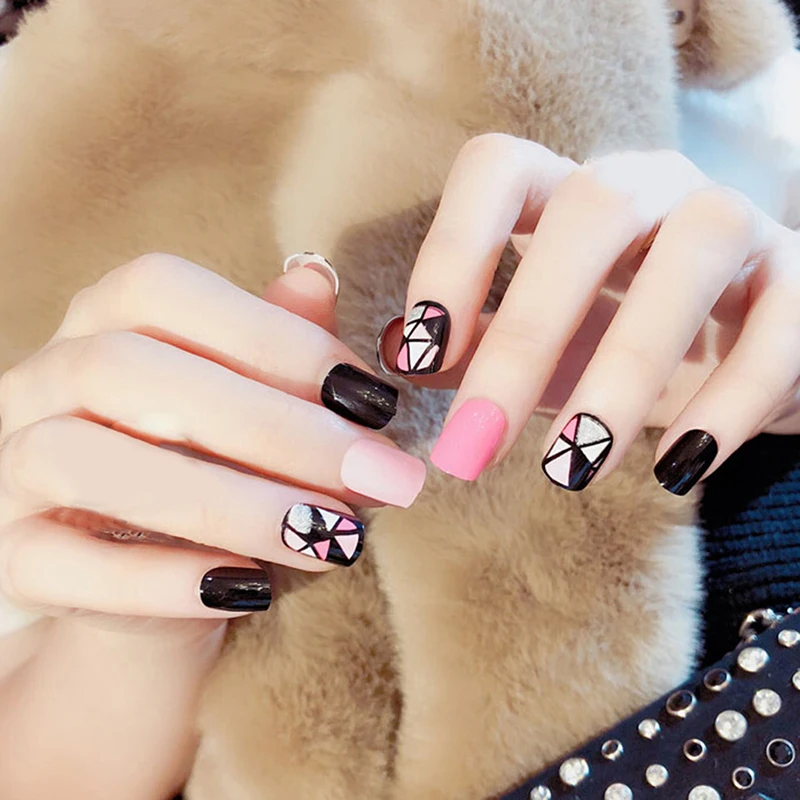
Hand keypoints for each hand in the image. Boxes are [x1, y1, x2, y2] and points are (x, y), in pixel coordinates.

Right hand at [0, 253, 424, 620]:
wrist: (146, 577)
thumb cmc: (214, 467)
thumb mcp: (251, 404)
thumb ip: (279, 345)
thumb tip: (318, 278)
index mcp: (103, 320)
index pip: (162, 288)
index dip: (273, 336)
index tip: (370, 400)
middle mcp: (42, 379)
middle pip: (127, 370)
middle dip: (270, 426)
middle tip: (375, 475)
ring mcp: (11, 466)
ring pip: (83, 461)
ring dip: (228, 503)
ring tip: (333, 538)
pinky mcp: (7, 557)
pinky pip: (58, 564)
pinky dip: (162, 581)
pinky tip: (251, 589)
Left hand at [380, 135, 799, 493]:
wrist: (750, 351)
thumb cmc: (623, 341)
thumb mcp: (543, 343)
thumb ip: (473, 344)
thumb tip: (391, 358)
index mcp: (568, 192)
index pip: (497, 171)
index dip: (452, 250)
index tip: (420, 354)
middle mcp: (652, 188)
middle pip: (587, 212)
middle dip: (524, 333)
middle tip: (475, 445)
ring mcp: (734, 225)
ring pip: (687, 259)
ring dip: (622, 371)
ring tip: (572, 469)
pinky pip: (778, 331)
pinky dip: (729, 404)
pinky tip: (681, 470)